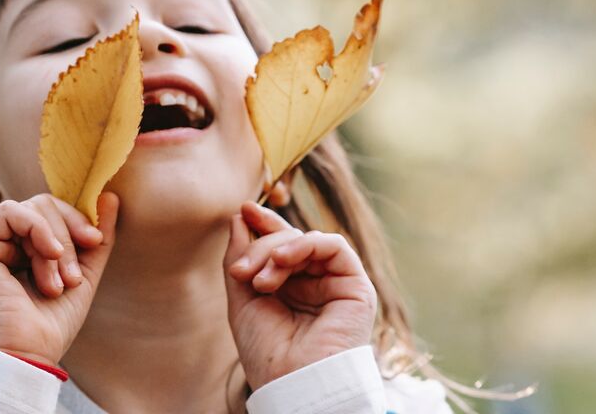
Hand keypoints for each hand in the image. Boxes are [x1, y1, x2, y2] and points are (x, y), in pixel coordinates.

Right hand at [0, 192, 118, 366]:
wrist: (26, 355)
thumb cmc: (50, 324)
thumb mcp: (83, 274)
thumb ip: (96, 237)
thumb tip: (110, 196)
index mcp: (18, 247)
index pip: (50, 211)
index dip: (76, 220)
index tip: (95, 242)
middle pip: (43, 205)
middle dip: (67, 238)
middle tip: (73, 278)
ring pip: (32, 208)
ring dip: (55, 245)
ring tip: (57, 284)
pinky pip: (10, 211)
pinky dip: (38, 229)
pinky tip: (47, 256)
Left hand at [223, 201, 376, 389]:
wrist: (291, 383)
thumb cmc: (267, 351)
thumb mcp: (242, 298)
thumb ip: (241, 257)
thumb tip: (239, 217)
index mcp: (291, 288)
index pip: (280, 245)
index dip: (263, 225)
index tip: (242, 210)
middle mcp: (316, 284)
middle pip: (290, 241)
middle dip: (261, 247)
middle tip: (240, 272)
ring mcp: (336, 284)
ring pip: (308, 241)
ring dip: (277, 251)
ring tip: (259, 280)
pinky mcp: (356, 287)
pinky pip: (334, 246)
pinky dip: (305, 244)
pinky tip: (282, 260)